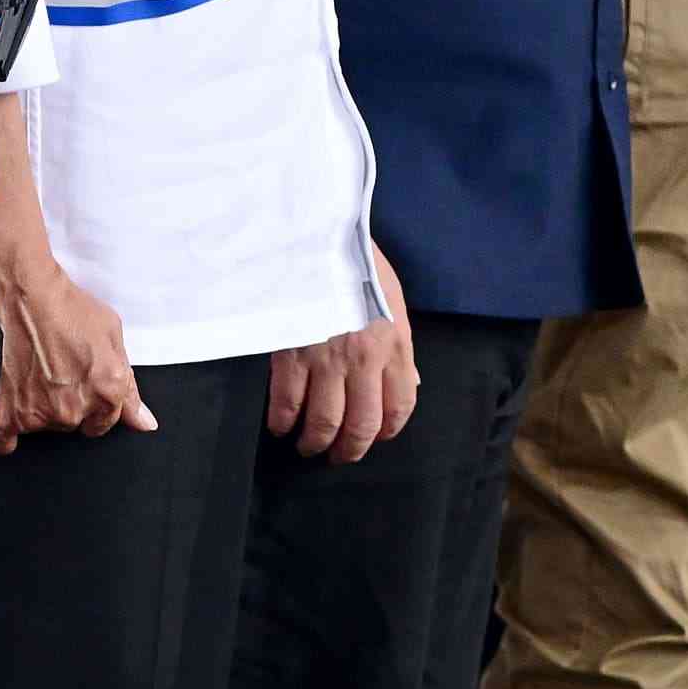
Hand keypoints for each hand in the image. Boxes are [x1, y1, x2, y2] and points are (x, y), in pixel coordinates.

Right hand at [0, 238, 148, 449]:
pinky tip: (8, 406)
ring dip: (37, 408)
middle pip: (72, 423)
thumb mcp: (112, 336)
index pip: (104, 422)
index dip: (93, 403)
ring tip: (30, 372)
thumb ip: (130, 387)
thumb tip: (145, 424)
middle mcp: (74, 410)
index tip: (79, 384)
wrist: (26, 291)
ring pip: (41, 426)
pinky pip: (3, 441)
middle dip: (66, 403)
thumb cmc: (69, 307)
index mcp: (106, 393)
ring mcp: (38, 415)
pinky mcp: (5, 414)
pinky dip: (5, 430)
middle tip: (54, 370)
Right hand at [265, 243, 417, 461]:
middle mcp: (363, 359)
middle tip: (337, 455)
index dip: (386, 431)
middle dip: (348, 450)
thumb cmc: (355, 261)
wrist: (314, 232)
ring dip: (314, 443)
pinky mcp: (290, 353)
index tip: (374, 438)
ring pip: (323, 422)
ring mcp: (325, 358)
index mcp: (394, 344)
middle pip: (360, 425)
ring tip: (307, 446)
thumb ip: (399, 345)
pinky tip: (280, 426)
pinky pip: (286, 403)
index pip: (399, 407)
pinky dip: (282, 422)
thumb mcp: (392, 298)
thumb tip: (407, 384)